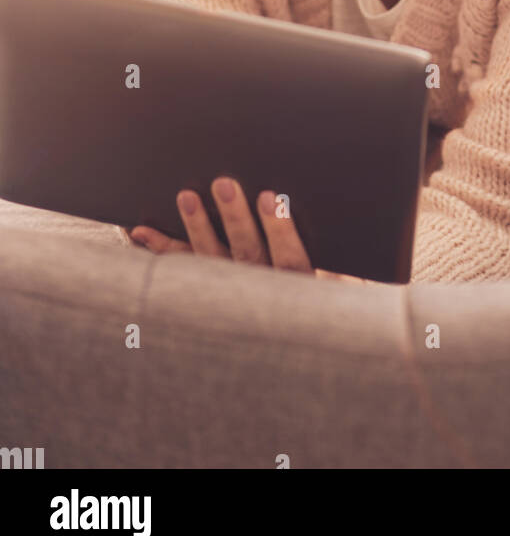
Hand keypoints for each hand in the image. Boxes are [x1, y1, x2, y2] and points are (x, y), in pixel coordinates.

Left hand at [128, 178, 366, 282]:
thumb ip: (339, 258)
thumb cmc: (322, 304)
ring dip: (197, 228)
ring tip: (186, 196)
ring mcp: (232, 296)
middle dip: (234, 218)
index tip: (271, 197)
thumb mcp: (343, 285)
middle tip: (223, 184)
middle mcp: (264, 294)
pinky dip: (161, 250)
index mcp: (301, 288)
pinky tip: (140, 231)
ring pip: (212, 263)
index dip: (280, 230)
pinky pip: (182, 274)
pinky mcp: (207, 294)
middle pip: (248, 256)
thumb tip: (341, 210)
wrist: (296, 351)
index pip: (292, 259)